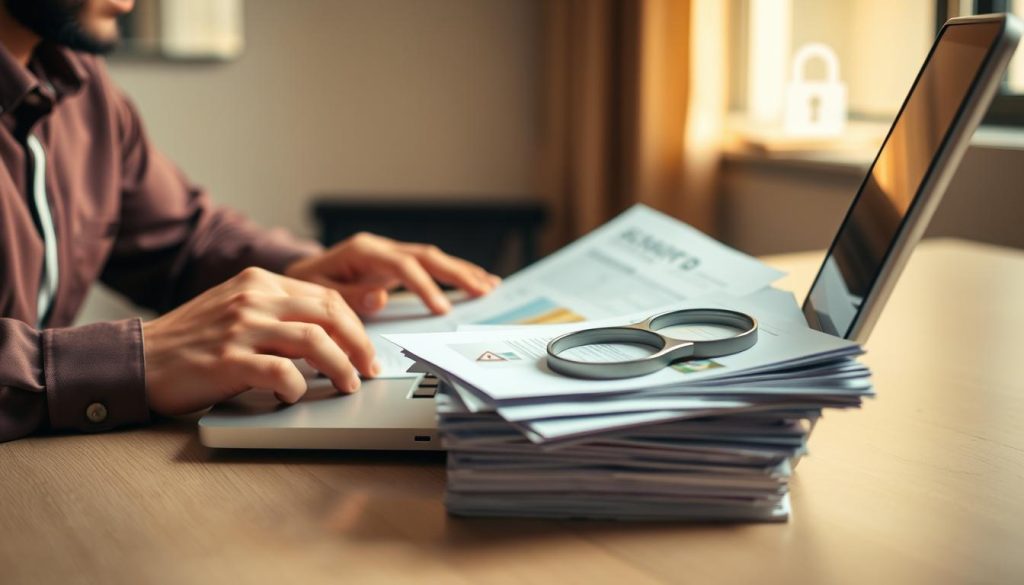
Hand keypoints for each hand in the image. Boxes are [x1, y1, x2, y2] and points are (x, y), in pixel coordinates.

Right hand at [142, 267, 377, 414]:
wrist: (138, 358)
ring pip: (314, 340)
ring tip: (348, 385)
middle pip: (329, 313)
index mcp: (259, 281)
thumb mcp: (237, 309)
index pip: (326, 296)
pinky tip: (297, 396)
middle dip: (359, 344)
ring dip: (341, 366)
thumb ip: (277, 312)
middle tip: (368, 369)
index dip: (355, 324)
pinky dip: (299, 387)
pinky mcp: (228, 360)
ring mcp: (241, 328)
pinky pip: (281, 372)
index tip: (365, 349)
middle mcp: (253, 298)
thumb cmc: (191, 341)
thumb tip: (328, 333)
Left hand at [284, 232, 500, 315]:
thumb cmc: (303, 289)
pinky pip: (428, 267)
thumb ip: (349, 297)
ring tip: (489, 285)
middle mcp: (379, 247)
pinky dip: (453, 274)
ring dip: (462, 272)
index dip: (425, 287)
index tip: (442, 309)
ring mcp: (388, 254)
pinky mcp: (393, 265)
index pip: (403, 265)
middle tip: (483, 290)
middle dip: (457, 273)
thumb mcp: (318, 295)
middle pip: (426, 256)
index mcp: (362, 251)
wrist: (293, 278)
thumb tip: (380, 297)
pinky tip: (474, 281)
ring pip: (432, 258)